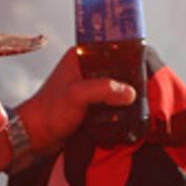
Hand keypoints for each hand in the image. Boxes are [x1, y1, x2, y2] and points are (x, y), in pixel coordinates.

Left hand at [16, 50, 136, 154]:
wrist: (34, 137)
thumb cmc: (49, 112)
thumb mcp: (77, 95)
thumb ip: (104, 90)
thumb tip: (131, 93)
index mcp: (80, 56)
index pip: (112, 48)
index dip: (130, 54)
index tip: (148, 63)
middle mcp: (85, 68)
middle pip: (117, 68)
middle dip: (132, 77)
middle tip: (150, 85)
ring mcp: (88, 86)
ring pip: (116, 86)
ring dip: (127, 94)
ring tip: (145, 100)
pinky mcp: (90, 104)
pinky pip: (112, 101)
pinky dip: (120, 107)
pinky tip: (132, 112)